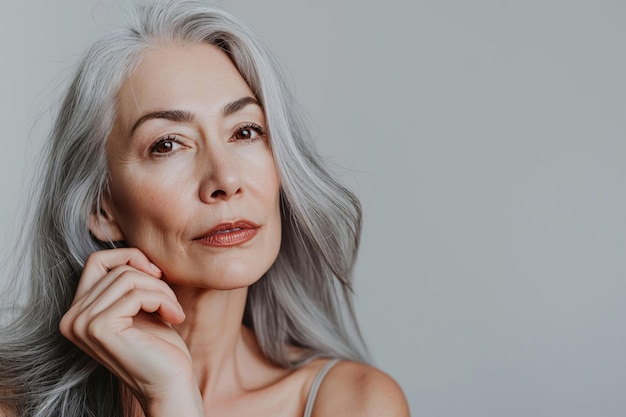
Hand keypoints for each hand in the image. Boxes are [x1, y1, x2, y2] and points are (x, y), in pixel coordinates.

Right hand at [59, 248, 202, 415]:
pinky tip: (174, 317)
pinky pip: (137, 294)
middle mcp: (71, 318)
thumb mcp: (140, 305)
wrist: (170, 382)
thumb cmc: (159, 346)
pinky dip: (163, 300)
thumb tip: (133, 251)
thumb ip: (128, 280)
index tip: (155, 275)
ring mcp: (81, 324)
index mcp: (78, 311)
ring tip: (172, 310)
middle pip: (117, 268)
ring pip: (129, 278)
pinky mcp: (99, 328)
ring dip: (161, 291)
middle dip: (152, 279)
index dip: (129, 258)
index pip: (97, 260)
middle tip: (169, 301)